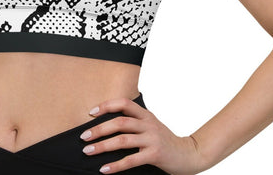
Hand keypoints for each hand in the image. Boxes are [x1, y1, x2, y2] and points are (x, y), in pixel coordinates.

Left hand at [81, 96, 204, 173]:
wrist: (188, 155)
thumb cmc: (164, 141)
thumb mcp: (150, 126)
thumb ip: (134, 123)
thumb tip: (106, 125)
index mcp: (145, 114)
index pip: (124, 103)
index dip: (106, 105)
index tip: (91, 112)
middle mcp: (148, 123)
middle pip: (120, 122)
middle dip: (99, 129)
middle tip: (83, 136)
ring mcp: (152, 139)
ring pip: (122, 140)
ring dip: (102, 146)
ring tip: (88, 151)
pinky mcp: (155, 154)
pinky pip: (131, 160)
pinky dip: (115, 165)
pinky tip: (104, 169)